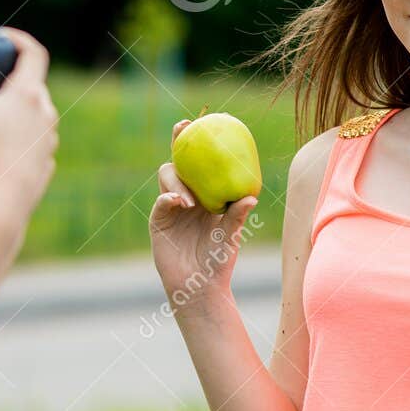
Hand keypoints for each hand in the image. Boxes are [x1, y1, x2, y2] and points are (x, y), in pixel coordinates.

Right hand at [0, 28, 57, 232]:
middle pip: (32, 84)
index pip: (33, 52)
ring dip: (16, 110)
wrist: (2, 205)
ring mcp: (48, 139)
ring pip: (35, 114)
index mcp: (28, 94)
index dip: (18, 39)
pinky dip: (19, 137)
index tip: (2, 38)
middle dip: (10, 79)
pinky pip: (34, 141)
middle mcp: (45, 113)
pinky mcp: (44, 161)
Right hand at [148, 117, 257, 309]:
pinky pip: (161, 202)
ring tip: (191, 201)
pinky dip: (169, 198)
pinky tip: (179, 202)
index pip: (201, 164)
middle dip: (179, 141)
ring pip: (168, 177)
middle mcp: (186, 196)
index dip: (200, 143)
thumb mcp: (230, 236)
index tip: (205, 123)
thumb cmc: (218, 262)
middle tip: (184, 128)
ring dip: (178, 180)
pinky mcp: (158, 222)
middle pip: (179, 161)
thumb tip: (251, 196)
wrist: (200, 287)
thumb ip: (236, 217)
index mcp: (206, 195)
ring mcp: (170, 207)